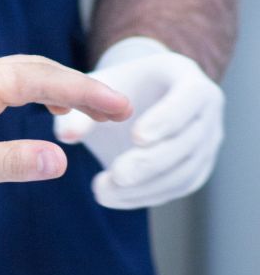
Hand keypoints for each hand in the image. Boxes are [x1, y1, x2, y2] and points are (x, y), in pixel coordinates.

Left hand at [0, 55, 132, 205]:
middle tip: (117, 110)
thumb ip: (8, 163)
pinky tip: (43, 112)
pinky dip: (33, 95)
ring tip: (88, 112)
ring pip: (18, 76)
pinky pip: (3, 87)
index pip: (39, 78)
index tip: (119, 107)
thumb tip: (61, 158)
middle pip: (33, 69)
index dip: (83, 90)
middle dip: (77, 86)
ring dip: (56, 89)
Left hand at [54, 37, 223, 208]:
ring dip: (145, 187)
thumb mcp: (96, 87)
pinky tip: (115, 197)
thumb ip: (80, 105)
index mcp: (187, 77)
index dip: (166, 119)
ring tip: (103, 191)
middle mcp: (207, 109)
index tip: (136, 137)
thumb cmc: (114, 87)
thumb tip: (66, 136)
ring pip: (186, 171)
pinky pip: (178, 186)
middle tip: (116, 175)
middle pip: (189, 141)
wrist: (133, 98)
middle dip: (151, 162)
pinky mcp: (197, 165)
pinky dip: (147, 195)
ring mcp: (207, 139)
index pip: (190, 97)